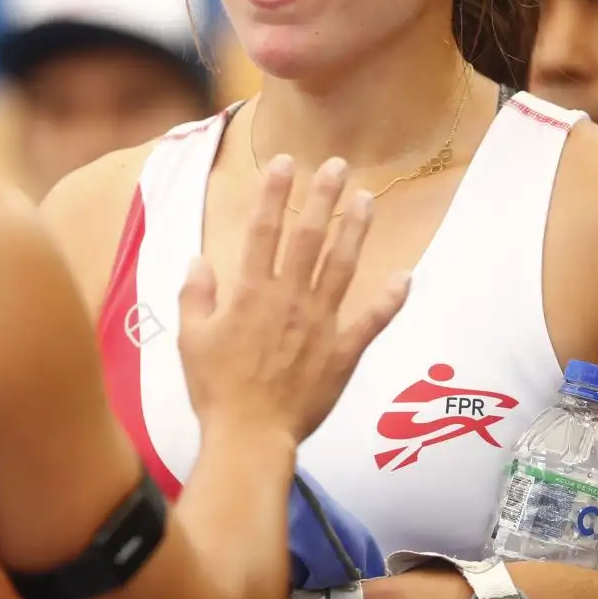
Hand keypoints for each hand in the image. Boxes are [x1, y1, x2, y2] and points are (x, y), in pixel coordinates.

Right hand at [177, 154, 408, 443]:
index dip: (274, 194)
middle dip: (322, 197)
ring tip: (367, 198)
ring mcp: (320, 324)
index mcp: (251, 293)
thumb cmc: (215, 388)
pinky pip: (371, 322)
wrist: (249, 436)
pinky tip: (406, 277)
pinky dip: (390, 300)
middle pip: (308, 238)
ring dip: (355, 230)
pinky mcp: (342, 352)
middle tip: (337, 165)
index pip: (264, 231)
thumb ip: (196, 296)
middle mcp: (289, 299)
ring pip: (342, 267)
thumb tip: (198, 260)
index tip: (284, 162)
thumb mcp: (191, 338)